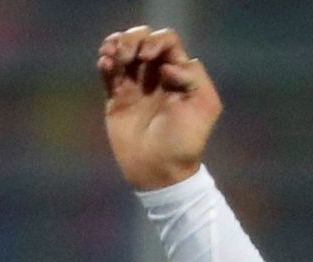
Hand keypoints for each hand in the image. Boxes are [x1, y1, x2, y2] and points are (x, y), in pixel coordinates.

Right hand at [98, 24, 220, 189]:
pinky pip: (109, 73)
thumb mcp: (206, 106)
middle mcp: (154, 74)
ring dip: (116, 45)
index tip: (150, 58)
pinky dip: (106, 62)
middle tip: (128, 56)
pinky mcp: (116, 99)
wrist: (161, 171)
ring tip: (111, 56)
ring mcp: (134, 86)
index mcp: (177, 72)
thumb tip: (166, 67)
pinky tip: (106, 64)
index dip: (156, 41)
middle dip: (133, 39)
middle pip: (142, 40)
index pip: (166, 41)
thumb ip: (194, 77)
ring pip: (123, 51)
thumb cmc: (186, 141)